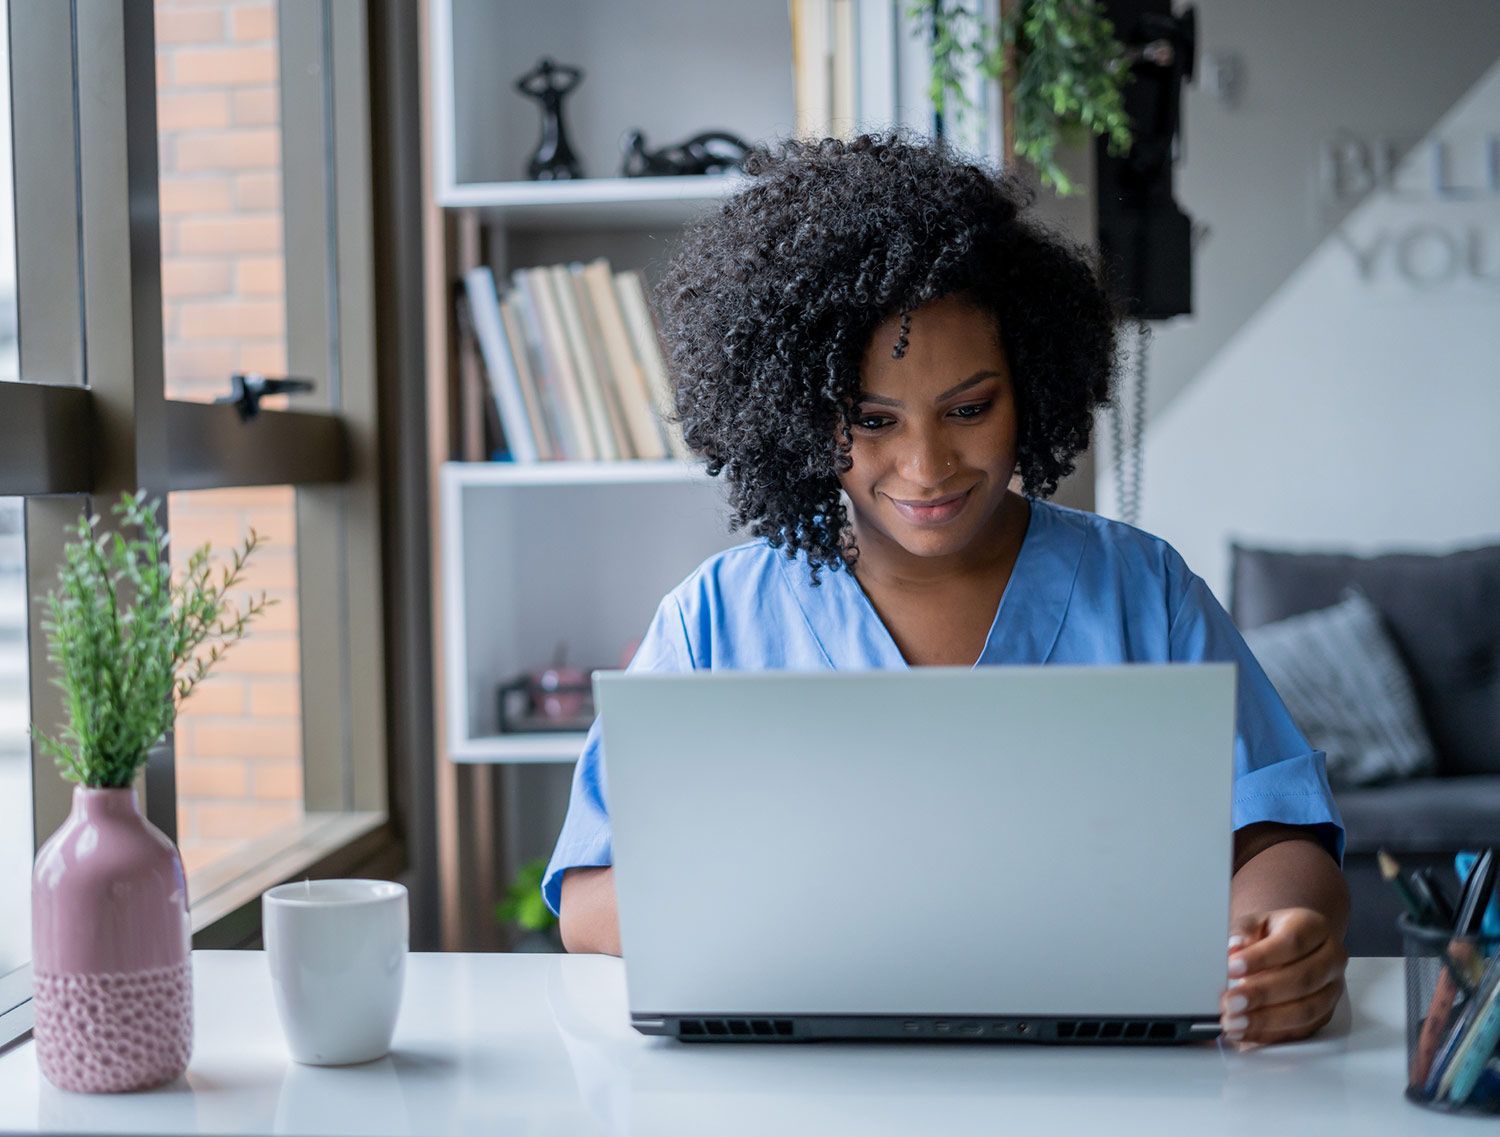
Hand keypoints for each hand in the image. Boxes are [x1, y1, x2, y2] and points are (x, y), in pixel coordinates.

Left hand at [1221, 908, 1346, 1045]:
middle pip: (1303, 979)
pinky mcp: (1324, 1016)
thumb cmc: (1271, 935)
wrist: (1291, 948)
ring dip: (1266, 1020)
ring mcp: (1331, 990)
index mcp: (1314, 928)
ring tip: (1234, 1021)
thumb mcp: (1256, 923)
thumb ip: (1244, 932)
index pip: (1293, 942)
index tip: (1232, 967)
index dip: (1262, 957)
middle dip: (1262, 994)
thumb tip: (1233, 949)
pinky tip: (1244, 1031)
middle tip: (1230, 1001)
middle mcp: (1330, 959)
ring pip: (1306, 1010)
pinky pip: (1300, 1031)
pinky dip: (1269, 1034)